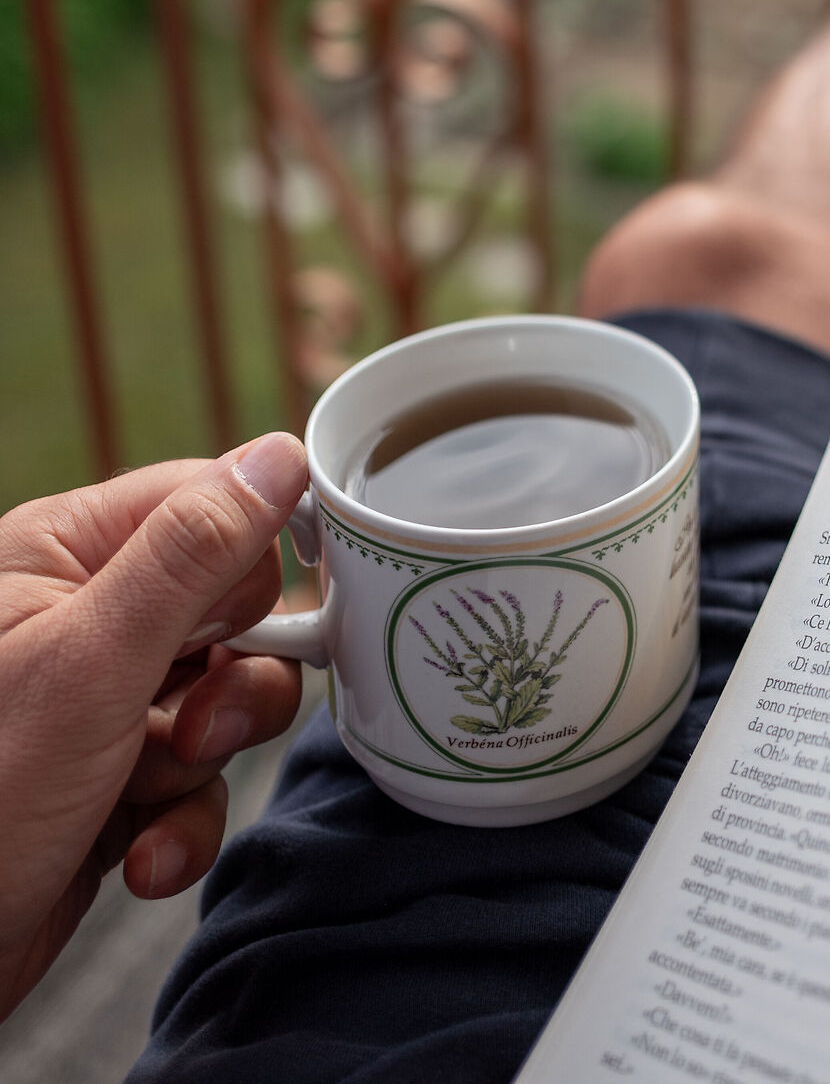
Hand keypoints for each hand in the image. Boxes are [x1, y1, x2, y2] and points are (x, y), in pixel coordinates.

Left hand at [0, 434, 307, 1020]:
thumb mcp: (91, 665)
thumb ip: (191, 555)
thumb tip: (281, 456)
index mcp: (63, 554)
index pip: (206, 501)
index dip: (254, 559)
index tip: (267, 620)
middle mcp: (82, 618)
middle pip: (232, 608)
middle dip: (231, 684)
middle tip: (193, 728)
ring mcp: (97, 704)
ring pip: (223, 700)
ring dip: (204, 767)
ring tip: (149, 799)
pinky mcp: (109, 782)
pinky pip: (195, 782)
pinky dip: (182, 826)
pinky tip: (139, 858)